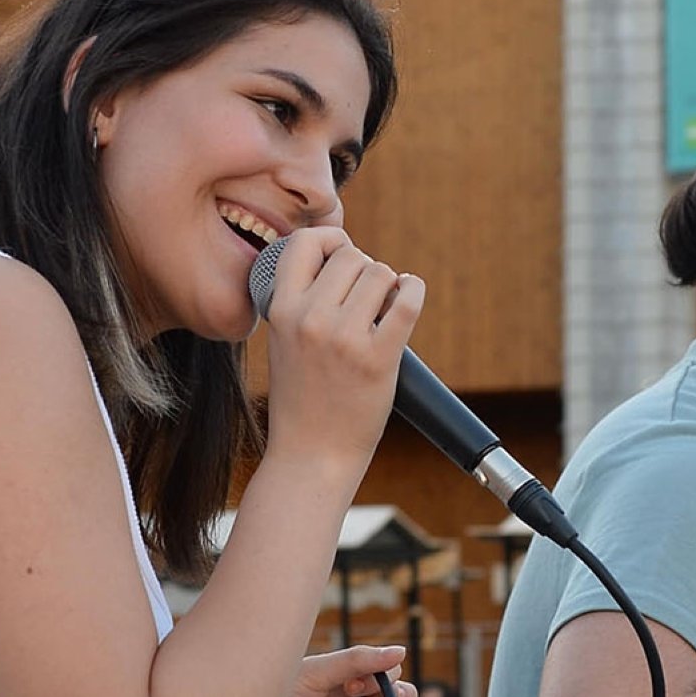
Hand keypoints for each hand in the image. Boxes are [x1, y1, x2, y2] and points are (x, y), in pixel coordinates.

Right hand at [260, 228, 423, 482]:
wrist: (312, 455)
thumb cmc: (301, 400)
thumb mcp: (282, 342)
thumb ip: (301, 302)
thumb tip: (342, 258)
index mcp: (281, 311)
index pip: (304, 242)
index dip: (329, 241)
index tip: (340, 255)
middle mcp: (310, 319)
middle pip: (351, 255)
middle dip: (364, 270)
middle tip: (366, 299)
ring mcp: (345, 338)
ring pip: (380, 273)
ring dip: (388, 285)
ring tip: (383, 310)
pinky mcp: (378, 358)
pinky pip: (407, 300)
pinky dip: (413, 291)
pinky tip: (408, 297)